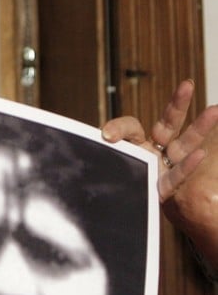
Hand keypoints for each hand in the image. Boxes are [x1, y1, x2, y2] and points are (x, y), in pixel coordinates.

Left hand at [102, 80, 217, 265]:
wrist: (109, 210)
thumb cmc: (98, 183)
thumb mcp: (94, 164)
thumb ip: (92, 152)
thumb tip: (90, 141)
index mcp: (132, 142)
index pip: (131, 126)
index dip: (121, 128)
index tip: (107, 136)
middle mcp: (150, 150)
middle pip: (168, 123)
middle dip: (178, 104)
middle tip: (188, 84)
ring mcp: (162, 166)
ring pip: (185, 143)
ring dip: (200, 128)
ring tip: (216, 109)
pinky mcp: (163, 186)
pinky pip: (177, 175)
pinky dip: (187, 166)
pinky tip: (202, 154)